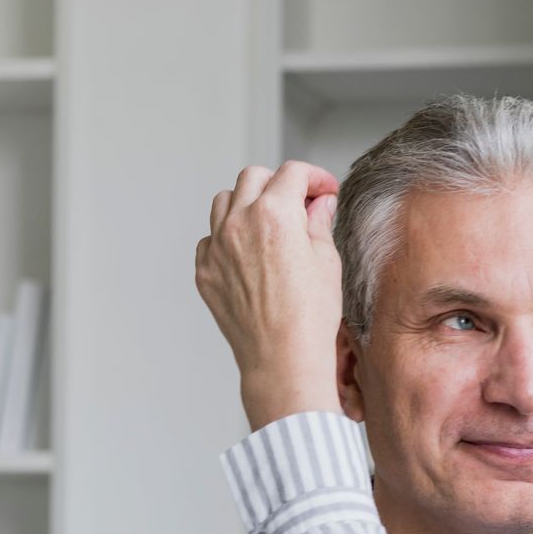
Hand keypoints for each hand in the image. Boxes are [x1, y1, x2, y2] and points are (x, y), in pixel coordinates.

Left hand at [195, 161, 343, 429]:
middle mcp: (240, 223)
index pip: (293, 173)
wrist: (282, 360)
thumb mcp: (327, 262)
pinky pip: (210, 238)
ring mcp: (216, 247)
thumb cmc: (309, 318)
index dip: (314, 177)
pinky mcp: (205, 271)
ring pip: (225, 201)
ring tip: (269, 224)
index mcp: (275, 214)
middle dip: (279, 184)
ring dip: (247, 203)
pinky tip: (249, 254)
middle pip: (254, 178)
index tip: (324, 190)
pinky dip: (228, 236)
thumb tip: (319, 205)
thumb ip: (319, 223)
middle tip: (299, 204)